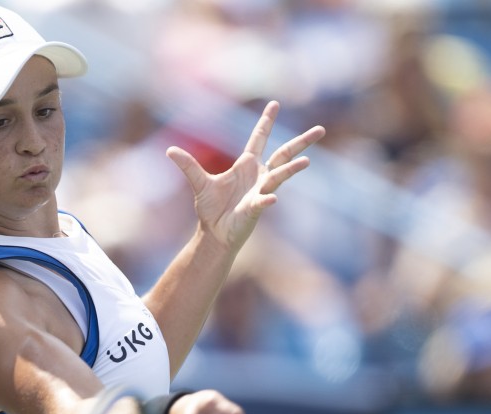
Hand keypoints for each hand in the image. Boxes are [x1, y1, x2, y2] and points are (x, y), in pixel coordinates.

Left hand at [165, 101, 325, 250]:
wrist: (214, 233)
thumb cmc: (211, 208)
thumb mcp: (198, 183)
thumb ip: (188, 166)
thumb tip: (169, 150)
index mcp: (246, 165)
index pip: (259, 139)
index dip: (266, 122)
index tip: (274, 103)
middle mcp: (258, 176)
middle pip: (284, 154)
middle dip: (301, 142)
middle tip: (321, 130)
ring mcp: (260, 191)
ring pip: (280, 176)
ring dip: (292, 169)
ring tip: (306, 162)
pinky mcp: (256, 209)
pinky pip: (263, 202)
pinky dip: (266, 201)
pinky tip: (269, 200)